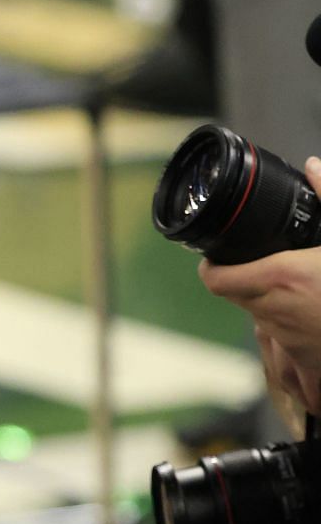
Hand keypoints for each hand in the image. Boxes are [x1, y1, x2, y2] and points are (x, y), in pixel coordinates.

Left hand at [201, 160, 320, 419]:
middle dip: (236, 275)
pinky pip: (278, 334)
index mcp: (285, 277)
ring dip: (260, 296)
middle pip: (231, 294)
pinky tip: (307, 303)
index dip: (212, 266)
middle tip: (252, 260)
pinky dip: (284, 316)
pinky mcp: (303, 356)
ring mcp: (288, 336)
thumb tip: (314, 167)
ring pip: (254, 313)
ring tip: (285, 279)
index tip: (218, 255)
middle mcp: (277, 309)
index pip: (217, 278)